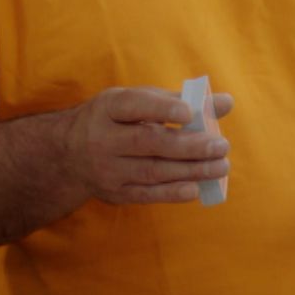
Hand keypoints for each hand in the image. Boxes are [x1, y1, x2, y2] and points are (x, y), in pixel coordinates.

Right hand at [65, 86, 231, 204]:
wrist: (68, 154)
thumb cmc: (118, 120)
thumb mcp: (139, 101)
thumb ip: (182, 100)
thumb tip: (227, 103)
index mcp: (109, 107)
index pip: (134, 106)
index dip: (162, 108)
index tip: (190, 112)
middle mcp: (103, 139)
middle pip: (147, 142)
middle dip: (187, 145)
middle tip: (221, 146)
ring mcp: (107, 169)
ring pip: (151, 171)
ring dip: (190, 171)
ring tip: (220, 166)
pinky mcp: (114, 193)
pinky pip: (146, 194)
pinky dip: (172, 193)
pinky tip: (196, 188)